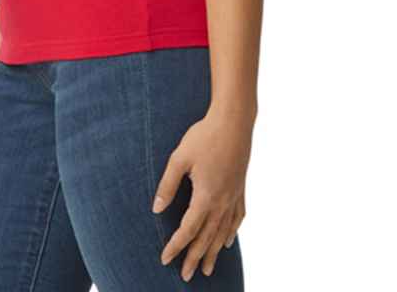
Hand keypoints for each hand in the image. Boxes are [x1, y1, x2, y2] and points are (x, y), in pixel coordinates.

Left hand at [151, 108, 253, 280]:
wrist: (234, 121)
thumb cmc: (204, 136)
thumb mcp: (179, 158)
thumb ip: (167, 185)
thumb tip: (156, 209)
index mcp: (206, 196)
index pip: (188, 230)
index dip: (176, 246)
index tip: (165, 259)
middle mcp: (222, 202)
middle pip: (207, 238)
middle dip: (195, 258)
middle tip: (186, 276)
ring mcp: (234, 196)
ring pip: (223, 232)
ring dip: (214, 252)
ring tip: (207, 269)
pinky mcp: (240, 188)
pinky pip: (237, 218)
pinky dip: (231, 233)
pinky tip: (228, 241)